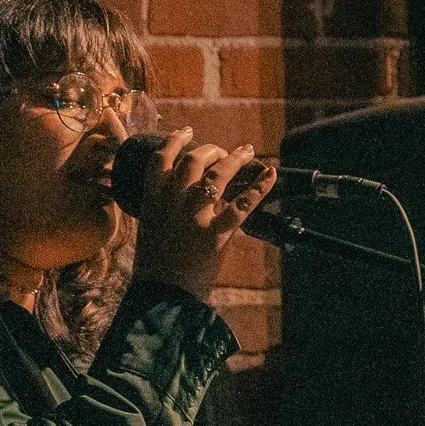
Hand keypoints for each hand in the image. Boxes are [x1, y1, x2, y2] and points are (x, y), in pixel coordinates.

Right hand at [128, 134, 275, 301]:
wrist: (161, 294)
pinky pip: (242, 205)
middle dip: (212, 150)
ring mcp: (194, 215)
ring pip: (218, 174)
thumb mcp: (153, 227)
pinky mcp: (215, 233)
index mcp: (153, 199)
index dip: (175, 141)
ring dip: (235, 159)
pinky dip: (260, 188)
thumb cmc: (155, 264)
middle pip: (194, 160)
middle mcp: (173, 201)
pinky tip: (271, 175)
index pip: (161, 159)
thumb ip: (167, 206)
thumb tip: (194, 191)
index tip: (186, 131)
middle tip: (223, 152)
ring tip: (247, 152)